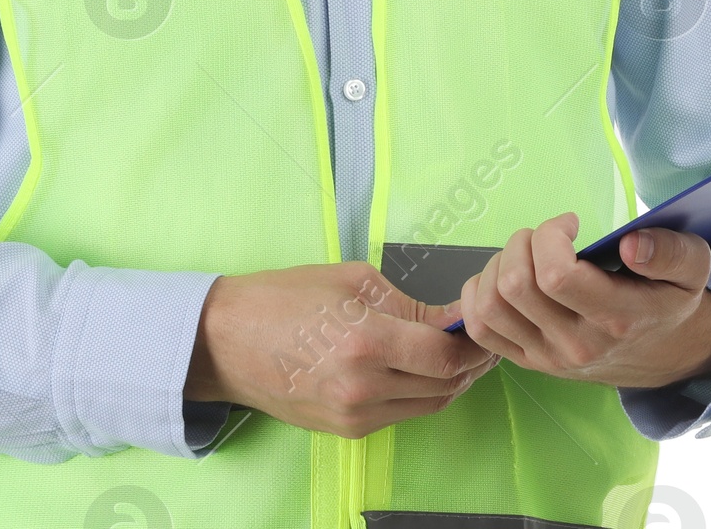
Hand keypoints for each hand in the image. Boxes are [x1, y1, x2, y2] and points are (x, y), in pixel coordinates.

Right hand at [186, 261, 499, 438]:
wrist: (226, 340)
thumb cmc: (284, 297)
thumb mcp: (352, 280)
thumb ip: (408, 305)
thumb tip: (451, 318)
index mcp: (366, 341)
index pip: (445, 356)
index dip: (474, 343)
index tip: (484, 323)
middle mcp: (363, 388)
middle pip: (444, 387)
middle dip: (470, 364)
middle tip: (481, 338)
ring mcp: (354, 416)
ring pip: (427, 406)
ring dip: (450, 382)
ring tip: (458, 353)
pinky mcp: (346, 430)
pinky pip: (401, 414)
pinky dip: (420, 393)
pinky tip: (422, 369)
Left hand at [456, 213, 710, 388]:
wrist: (662, 355)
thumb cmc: (668, 300)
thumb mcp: (692, 270)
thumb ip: (671, 252)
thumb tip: (631, 245)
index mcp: (616, 317)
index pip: (556, 276)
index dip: (551, 235)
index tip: (570, 224)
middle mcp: (577, 344)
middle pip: (516, 286)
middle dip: (522, 242)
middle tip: (545, 236)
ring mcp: (548, 357)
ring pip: (491, 306)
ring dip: (498, 264)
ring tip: (525, 254)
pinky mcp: (528, 360)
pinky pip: (481, 328)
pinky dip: (478, 293)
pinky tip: (504, 277)